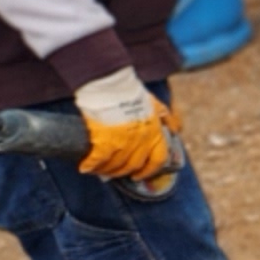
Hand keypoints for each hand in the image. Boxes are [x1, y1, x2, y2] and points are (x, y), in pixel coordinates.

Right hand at [73, 67, 175, 182]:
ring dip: (106, 170)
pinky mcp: (104, 141)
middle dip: (124, 171)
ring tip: (98, 171)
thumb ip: (166, 117)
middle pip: (134, 165)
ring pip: (116, 165)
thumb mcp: (156, 104)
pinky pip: (97, 160)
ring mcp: (124, 143)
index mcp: (155, 133)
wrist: (111, 84)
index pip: (158, 160)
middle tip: (114, 172)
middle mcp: (142, 141)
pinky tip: (84, 167)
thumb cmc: (131, 92)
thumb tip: (175, 128)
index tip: (139, 175)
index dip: (148, 170)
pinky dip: (90, 166)